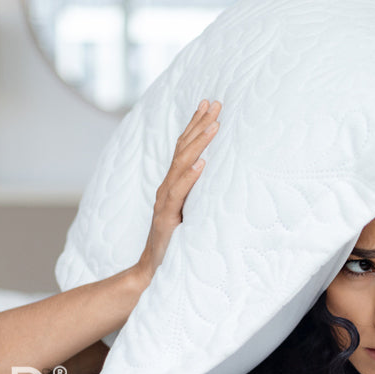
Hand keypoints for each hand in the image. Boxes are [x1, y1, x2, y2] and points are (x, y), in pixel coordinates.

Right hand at [133, 99, 221, 283]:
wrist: (154, 271)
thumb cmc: (176, 242)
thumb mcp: (191, 212)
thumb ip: (199, 194)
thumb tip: (220, 175)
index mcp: (174, 184)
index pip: (184, 147)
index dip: (195, 124)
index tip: (209, 103)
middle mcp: (167, 187)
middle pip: (183, 149)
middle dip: (199, 124)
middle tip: (216, 103)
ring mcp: (165, 201)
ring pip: (181, 166)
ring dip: (198, 144)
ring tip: (214, 126)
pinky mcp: (166, 218)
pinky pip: (178, 194)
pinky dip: (189, 178)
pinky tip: (201, 164)